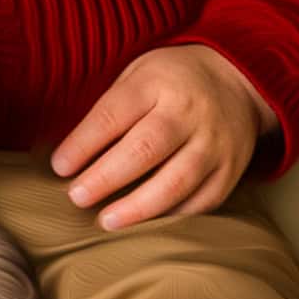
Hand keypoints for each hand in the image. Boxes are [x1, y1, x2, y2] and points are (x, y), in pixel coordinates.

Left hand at [48, 38, 271, 230]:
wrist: (238, 79)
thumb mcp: (138, 74)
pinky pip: (202, 200)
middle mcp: (189, 112)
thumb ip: (110, 109)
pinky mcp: (231, 169)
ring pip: (176, 181)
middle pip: (145, 149)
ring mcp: (214, 142)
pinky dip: (172, 216)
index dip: (83, 143)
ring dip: (138, 206)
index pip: (114, 114)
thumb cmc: (171, 81)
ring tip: (107, 220)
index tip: (60, 167)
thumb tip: (70, 157)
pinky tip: (146, 224)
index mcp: (157, 83)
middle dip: (106, 177)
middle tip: (77, 197)